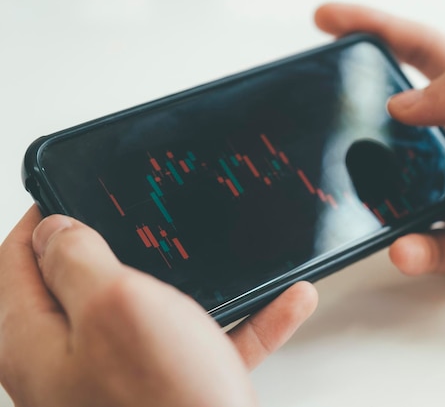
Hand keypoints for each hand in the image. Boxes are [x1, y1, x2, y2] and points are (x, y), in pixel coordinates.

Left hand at [0, 206, 317, 406]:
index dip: (43, 217)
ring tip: (226, 255)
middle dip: (124, 246)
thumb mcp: (115, 306)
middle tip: (149, 217)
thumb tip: (54, 230)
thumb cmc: (163, 403)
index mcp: (38, 340)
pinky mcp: (174, 390)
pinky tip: (285, 302)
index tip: (73, 192)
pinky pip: (210, 342)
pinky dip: (246, 320)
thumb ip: (76, 260)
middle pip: (88, 285)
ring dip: (202, 282)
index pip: (17, 262)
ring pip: (161, 311)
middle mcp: (74, 363)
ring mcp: (126, 379)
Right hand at [315, 3, 444, 332]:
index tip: (326, 18)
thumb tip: (404, 105)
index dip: (373, 28)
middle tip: (319, 117)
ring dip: (370, 192)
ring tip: (356, 194)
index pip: (420, 51)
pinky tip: (409, 247)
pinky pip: (420, 245)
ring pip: (394, 188)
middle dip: (353, 116)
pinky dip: (407, 248)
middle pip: (393, 122)